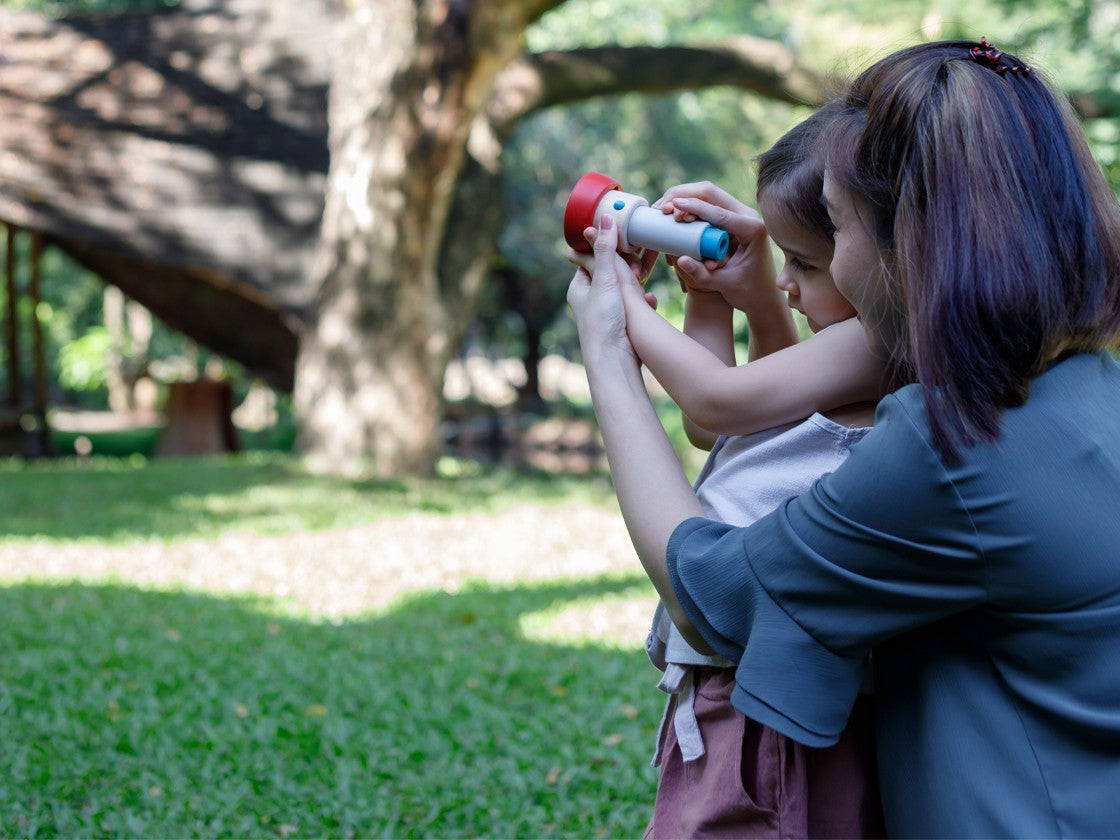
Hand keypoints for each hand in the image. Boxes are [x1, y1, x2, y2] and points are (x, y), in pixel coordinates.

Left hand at [567, 216, 648, 363]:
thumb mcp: (605, 279)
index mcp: (580, 287)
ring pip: (626, 287)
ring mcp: (609, 311)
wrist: (615, 360)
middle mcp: (592, 299)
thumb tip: (604, 217)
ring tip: (645, 277)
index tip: (624, 237)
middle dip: (628, 265)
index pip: (592, 258)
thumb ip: (606, 249)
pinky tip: (650, 302)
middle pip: (612, 271)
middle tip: (639, 262)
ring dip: (638, 282)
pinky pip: (637, 305)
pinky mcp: (624, 323)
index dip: (608, 246)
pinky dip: (644, 301)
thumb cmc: (603, 321)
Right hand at [654, 181, 778, 314]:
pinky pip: (705, 204)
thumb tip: (678, 260)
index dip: (694, 207)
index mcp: (752, 229)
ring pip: (707, 194)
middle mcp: (747, 215)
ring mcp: (737, 213)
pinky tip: (672, 213)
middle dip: (683, 195)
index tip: (673, 206)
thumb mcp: (724, 285)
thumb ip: (701, 275)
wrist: (762, 294)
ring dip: (683, 198)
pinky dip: (687, 205)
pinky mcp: (728, 217)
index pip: (719, 212)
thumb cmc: (747, 291)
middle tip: (662, 208)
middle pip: (711, 192)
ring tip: (663, 210)